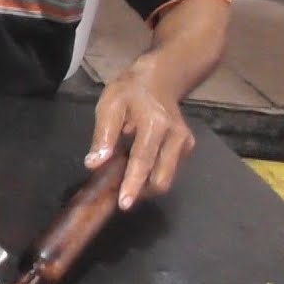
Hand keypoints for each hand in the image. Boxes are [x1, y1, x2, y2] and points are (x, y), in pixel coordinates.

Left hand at [85, 66, 194, 210]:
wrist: (159, 79)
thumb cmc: (130, 91)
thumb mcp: (109, 106)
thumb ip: (103, 136)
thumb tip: (95, 163)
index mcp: (156, 124)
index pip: (143, 161)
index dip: (133, 184)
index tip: (124, 204)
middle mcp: (176, 136)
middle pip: (161, 178)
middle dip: (140, 191)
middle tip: (117, 193)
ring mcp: (185, 143)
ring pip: (166, 178)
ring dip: (145, 185)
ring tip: (124, 178)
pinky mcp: (187, 147)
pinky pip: (169, 169)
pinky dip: (152, 174)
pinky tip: (137, 166)